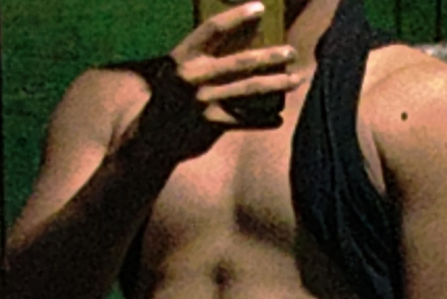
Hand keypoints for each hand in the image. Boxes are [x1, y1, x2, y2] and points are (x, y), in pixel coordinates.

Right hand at [138, 2, 300, 157]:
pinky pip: (245, 120)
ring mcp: (203, 101)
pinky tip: (278, 118)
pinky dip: (263, 120)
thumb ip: (208, 56)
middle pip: (240, 61)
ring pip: (248, 90)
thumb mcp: (180, 70)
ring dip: (276, 84)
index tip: (261, 8)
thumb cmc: (171, 98)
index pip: (213, 28)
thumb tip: (245, 33)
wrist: (151, 137)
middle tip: (292, 52)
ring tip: (296, 80)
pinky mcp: (210, 125)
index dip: (237, 16)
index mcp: (184, 56)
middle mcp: (193, 76)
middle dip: (270, 56)